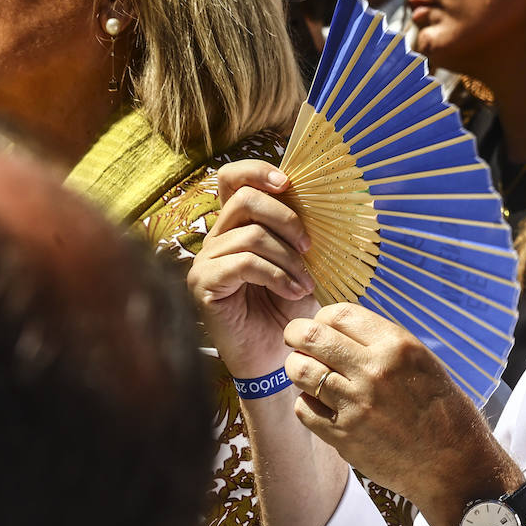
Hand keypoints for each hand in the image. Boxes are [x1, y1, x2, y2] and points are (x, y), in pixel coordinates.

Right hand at [188, 160, 318, 376]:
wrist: (277, 355)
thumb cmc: (289, 308)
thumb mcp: (302, 262)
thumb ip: (299, 231)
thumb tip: (323, 200)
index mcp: (238, 225)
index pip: (232, 178)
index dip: (256, 170)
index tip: (287, 182)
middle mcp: (217, 237)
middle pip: (244, 199)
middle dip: (286, 218)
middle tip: (310, 246)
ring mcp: (206, 260)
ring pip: (251, 235)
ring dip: (288, 258)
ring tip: (305, 283)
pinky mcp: (202, 284)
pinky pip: (244, 264)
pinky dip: (276, 276)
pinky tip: (293, 292)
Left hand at [281, 303, 512, 525]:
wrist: (452, 461)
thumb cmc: (441, 409)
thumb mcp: (420, 362)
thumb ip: (382, 344)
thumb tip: (340, 331)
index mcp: (397, 346)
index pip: (340, 314)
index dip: (322, 316)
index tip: (320, 324)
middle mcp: (374, 370)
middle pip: (312, 336)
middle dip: (296, 334)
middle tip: (295, 340)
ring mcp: (356, 405)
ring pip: (300, 371)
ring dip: (297, 368)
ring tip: (305, 372)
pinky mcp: (343, 436)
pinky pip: (303, 409)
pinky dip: (306, 404)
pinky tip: (318, 404)